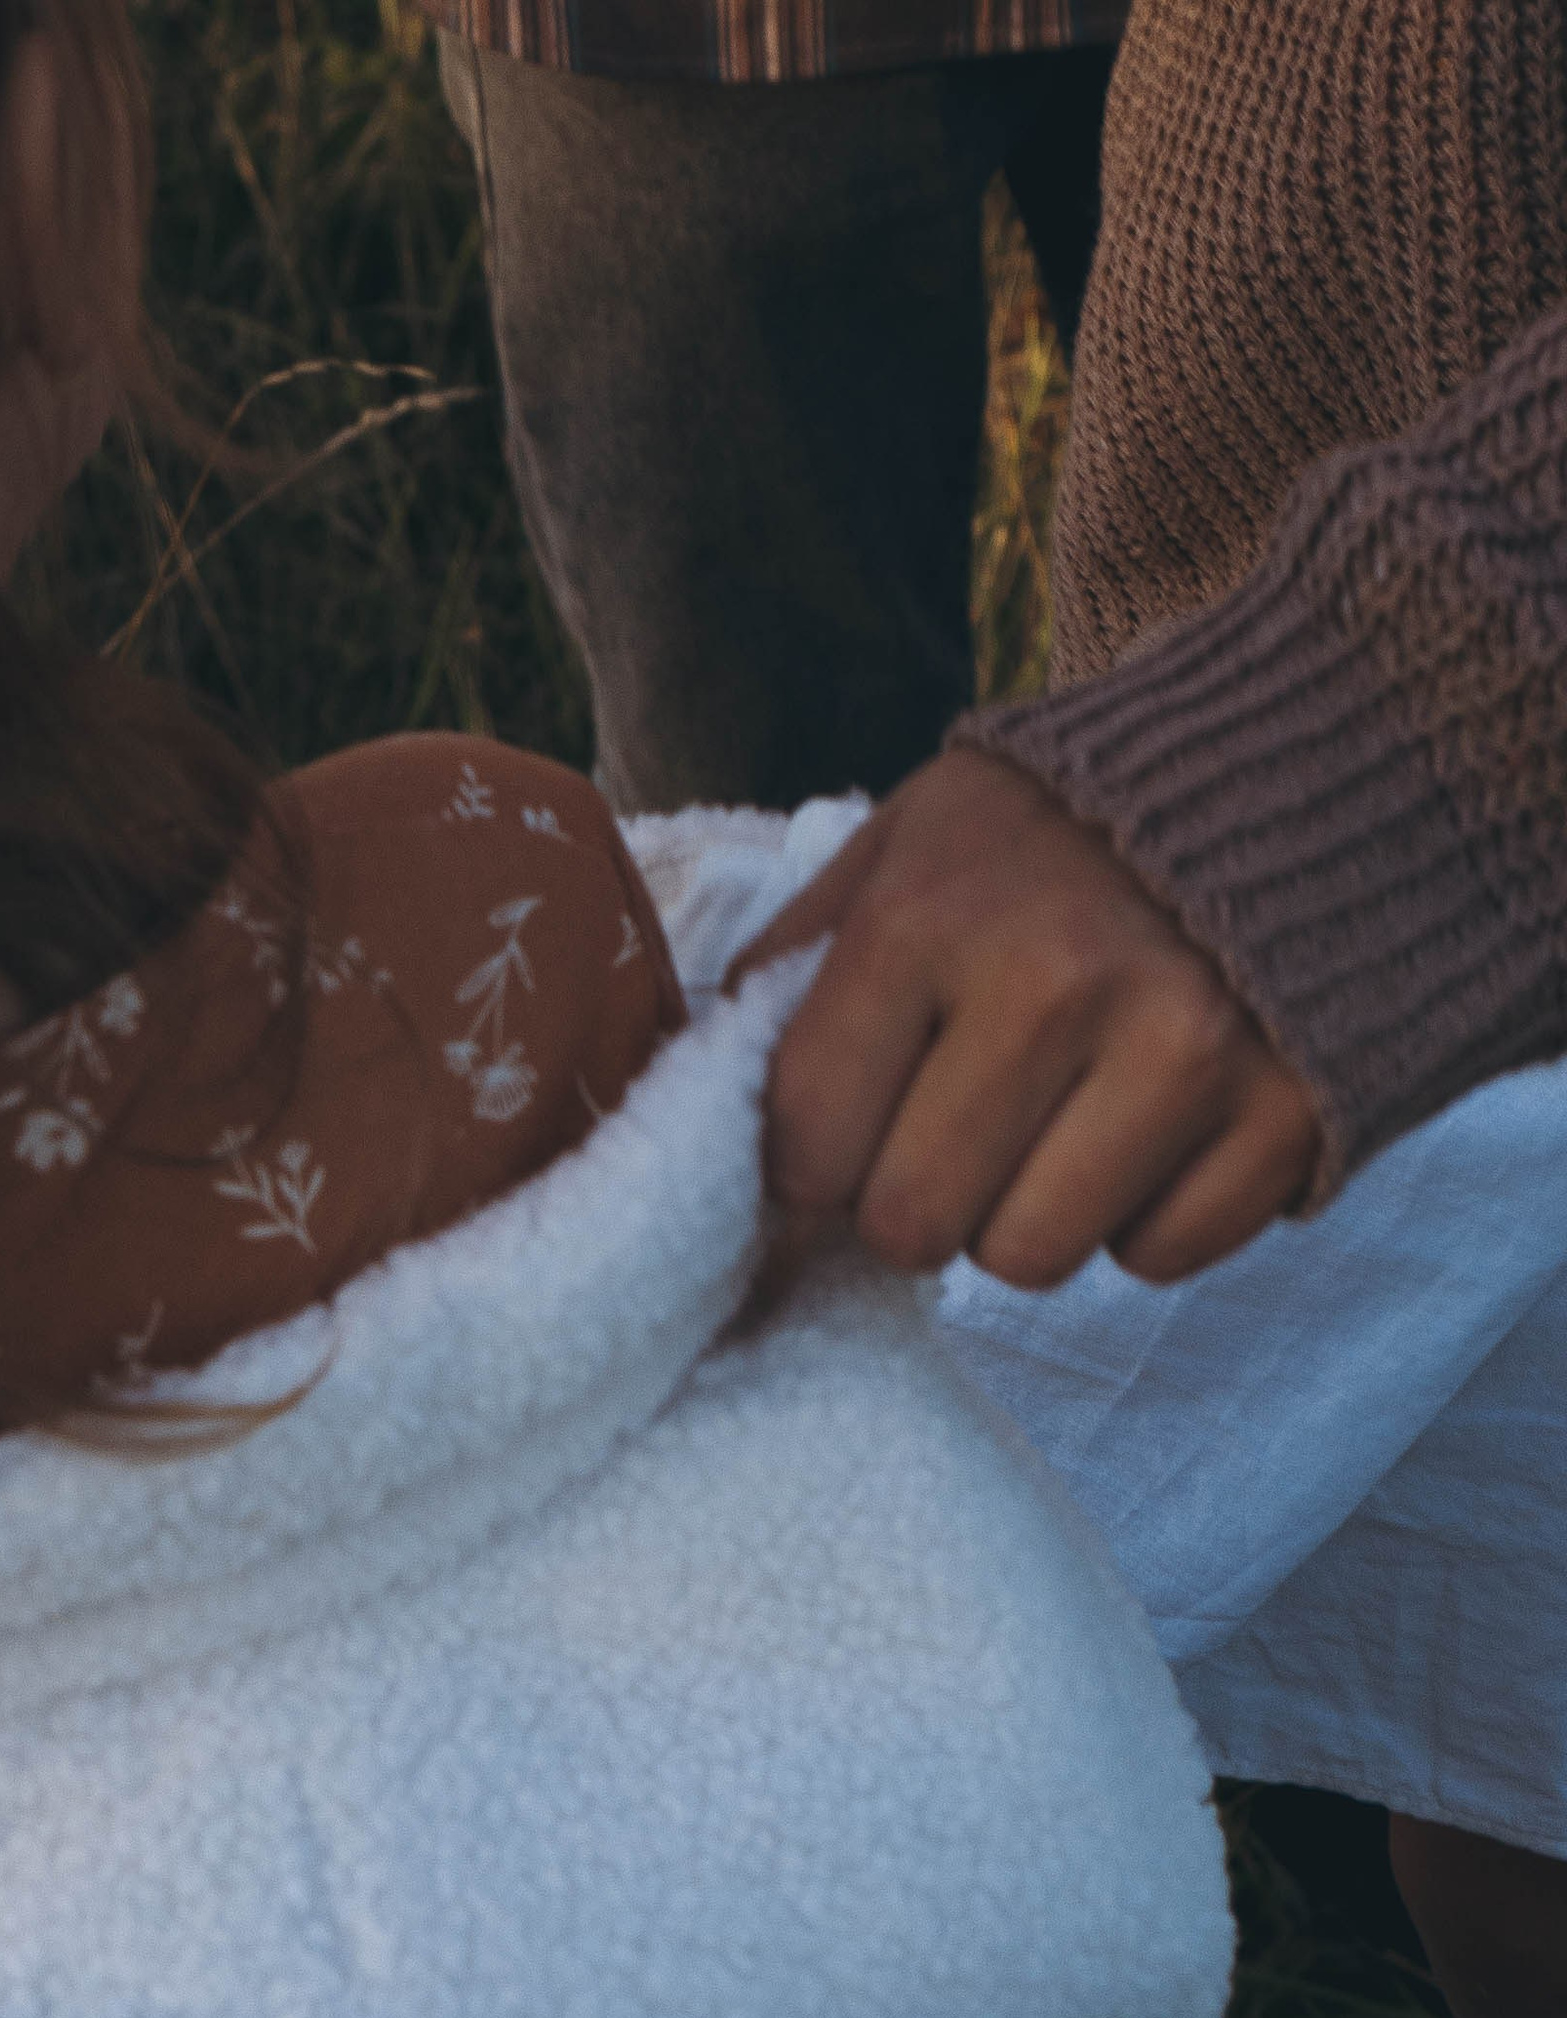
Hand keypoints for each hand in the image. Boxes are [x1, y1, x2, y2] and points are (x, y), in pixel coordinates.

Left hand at [727, 748, 1324, 1288]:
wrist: (1301, 756)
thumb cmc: (1064, 821)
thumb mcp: (907, 841)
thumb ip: (799, 965)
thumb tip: (715, 1112)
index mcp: (929, 916)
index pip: (805, 1140)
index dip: (807, 1163)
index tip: (841, 1134)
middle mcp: (1054, 988)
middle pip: (911, 1225)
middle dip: (914, 1198)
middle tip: (956, 1127)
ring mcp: (1184, 1056)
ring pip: (1029, 1261)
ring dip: (1023, 1215)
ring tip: (1055, 1116)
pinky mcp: (1287, 1115)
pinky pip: (1156, 1259)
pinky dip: (1142, 1216)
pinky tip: (1153, 1123)